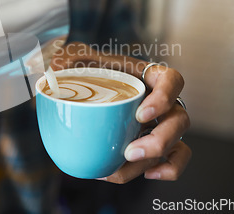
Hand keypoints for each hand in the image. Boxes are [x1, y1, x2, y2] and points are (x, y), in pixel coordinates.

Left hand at [50, 42, 191, 181]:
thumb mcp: (72, 59)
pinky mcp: (153, 144)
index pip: (171, 80)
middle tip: (129, 151)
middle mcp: (159, 100)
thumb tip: (53, 72)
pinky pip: (173, 160)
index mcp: (145, 76)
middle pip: (179, 119)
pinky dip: (167, 170)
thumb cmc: (82, 71)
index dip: (165, 97)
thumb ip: (65, 61)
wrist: (78, 90)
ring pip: (177, 144)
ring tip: (124, 167)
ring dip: (155, 160)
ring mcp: (159, 123)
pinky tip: (146, 174)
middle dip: (160, 140)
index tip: (141, 113)